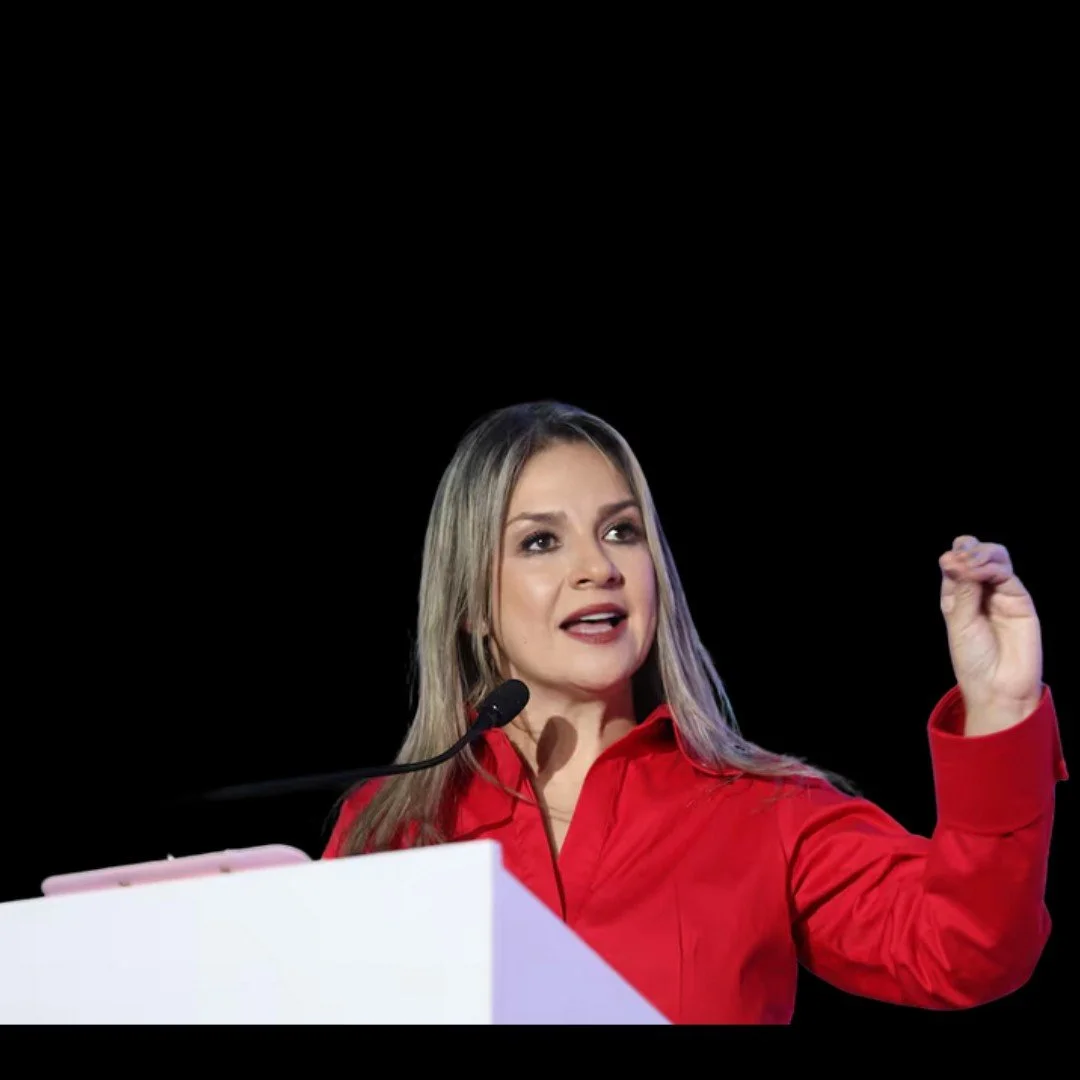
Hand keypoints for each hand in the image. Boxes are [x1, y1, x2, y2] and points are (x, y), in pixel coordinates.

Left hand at [939, 535, 1042, 735]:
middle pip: (977, 556)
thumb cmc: (973, 659)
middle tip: (961, 560)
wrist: (998, 686)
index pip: (956, 564)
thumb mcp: (959, 623)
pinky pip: (1008, 576)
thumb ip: (961, 591)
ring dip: (982, 554)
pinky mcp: (1020, 601)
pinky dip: (993, 568)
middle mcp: (980, 592)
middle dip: (969, 549)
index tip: (948, 562)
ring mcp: (1001, 594)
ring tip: (971, 565)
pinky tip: (981, 573)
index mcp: (958, 596)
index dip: (953, 556)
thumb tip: (953, 558)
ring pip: (996, 559)